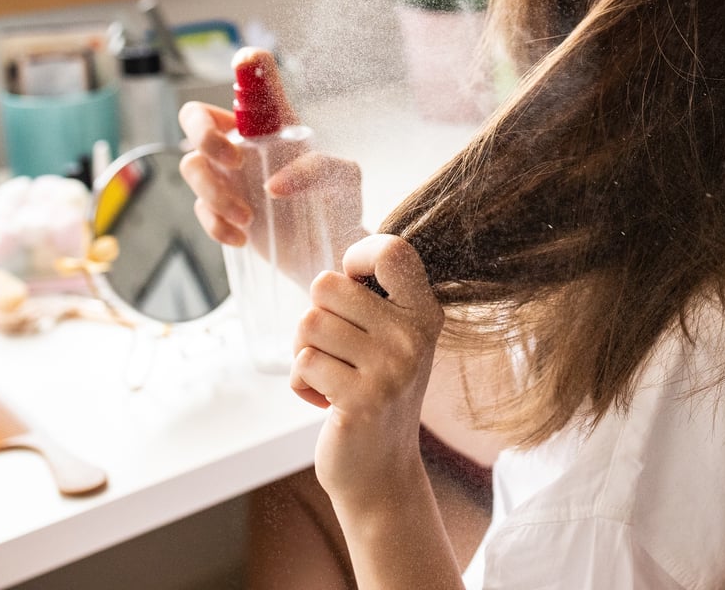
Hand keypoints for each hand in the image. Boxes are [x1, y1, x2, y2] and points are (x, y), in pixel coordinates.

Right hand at [178, 49, 367, 269]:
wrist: (333, 247)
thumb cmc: (339, 202)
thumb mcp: (344, 179)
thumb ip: (319, 170)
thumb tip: (274, 185)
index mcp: (273, 123)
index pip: (253, 83)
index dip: (246, 65)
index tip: (245, 62)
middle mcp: (244, 142)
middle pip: (195, 117)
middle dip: (203, 134)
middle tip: (235, 161)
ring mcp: (228, 175)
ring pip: (191, 165)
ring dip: (213, 192)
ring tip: (248, 218)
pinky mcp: (221, 209)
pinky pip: (199, 209)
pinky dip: (215, 224)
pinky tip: (242, 237)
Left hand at [291, 234, 443, 512]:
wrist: (381, 472)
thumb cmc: (375, 390)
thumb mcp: (394, 339)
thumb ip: (377, 299)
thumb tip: (339, 268)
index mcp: (424, 312)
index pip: (391, 252)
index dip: (358, 257)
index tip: (353, 285)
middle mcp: (413, 336)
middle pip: (327, 286)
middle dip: (316, 316)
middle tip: (334, 349)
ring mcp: (390, 369)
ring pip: (309, 323)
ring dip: (304, 351)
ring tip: (328, 375)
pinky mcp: (361, 400)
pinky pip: (302, 363)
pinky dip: (300, 382)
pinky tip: (323, 401)